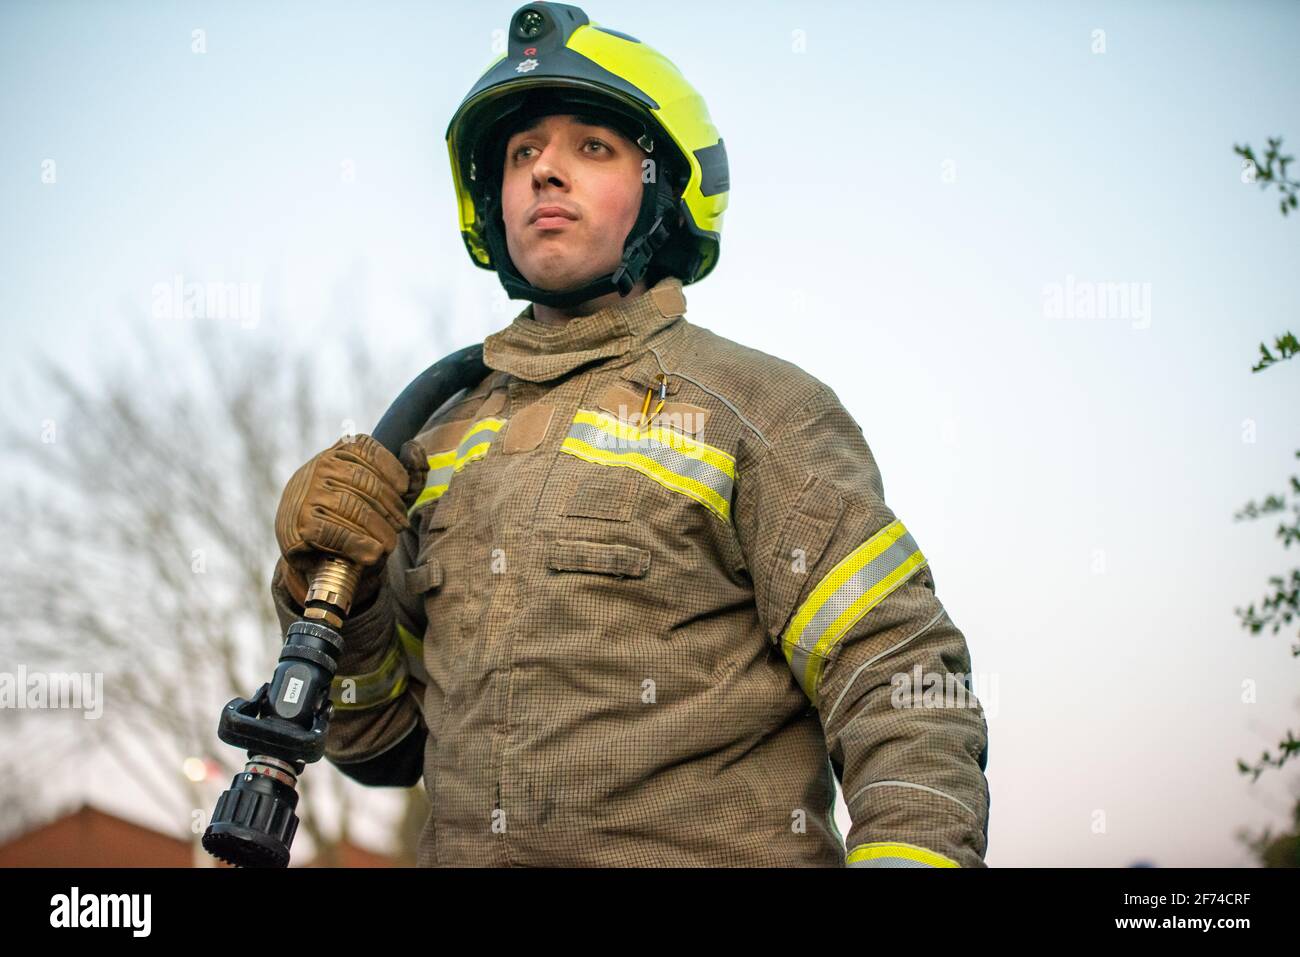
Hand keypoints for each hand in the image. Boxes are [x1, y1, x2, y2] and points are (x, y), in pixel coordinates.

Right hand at [274, 433, 428, 607]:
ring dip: (381, 531)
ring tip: (389, 544)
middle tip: (399, 526)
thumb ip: (405, 473)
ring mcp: (309, 494)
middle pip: (368, 484)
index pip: (367, 450)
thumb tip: (413, 448)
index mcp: (336, 453)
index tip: (402, 491)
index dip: (392, 470)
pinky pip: (339, 533)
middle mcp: (320, 468)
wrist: (305, 545)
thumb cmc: (348, 514)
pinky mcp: (302, 524)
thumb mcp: (378, 492)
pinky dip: (361, 545)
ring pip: (357, 510)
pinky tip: (372, 553)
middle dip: (391, 508)